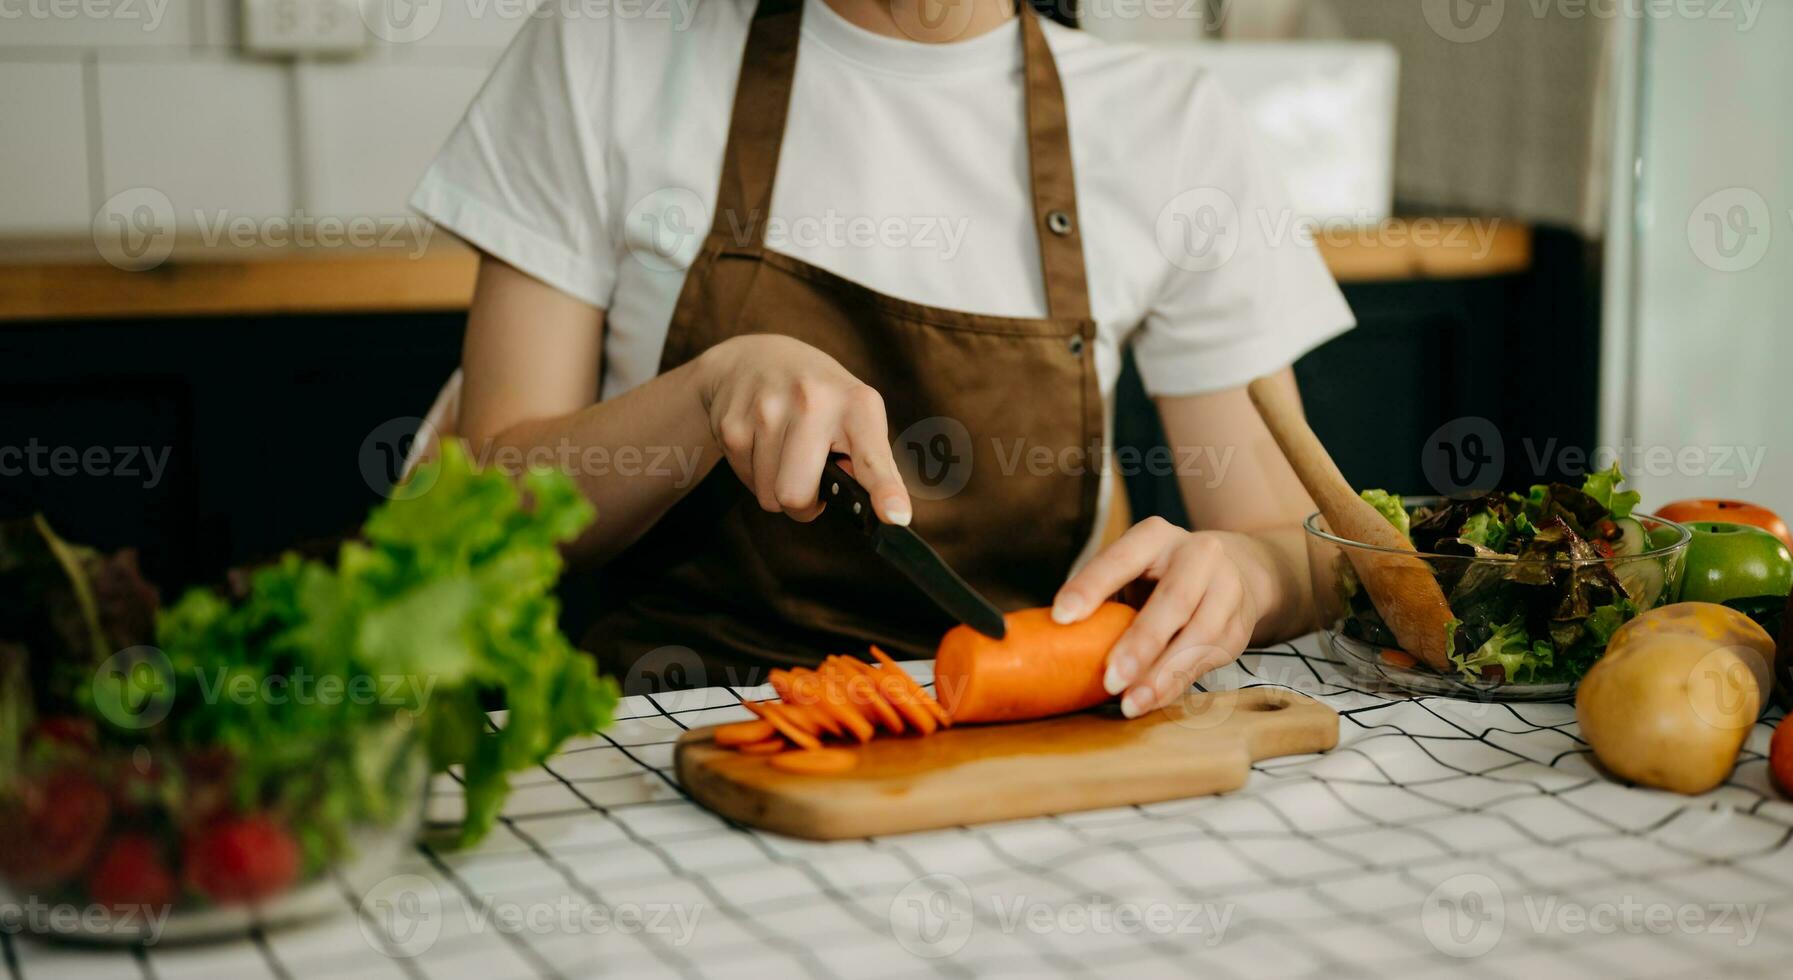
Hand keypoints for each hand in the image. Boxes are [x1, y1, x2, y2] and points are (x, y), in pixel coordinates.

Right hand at [696, 334, 911, 524]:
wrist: (752, 357)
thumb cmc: (816, 396)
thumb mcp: (854, 412)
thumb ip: (871, 461)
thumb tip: (890, 510)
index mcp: (856, 404)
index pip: (872, 456)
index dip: (884, 490)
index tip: (897, 516)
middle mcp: (812, 400)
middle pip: (797, 496)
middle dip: (803, 504)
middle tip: (809, 479)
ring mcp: (767, 410)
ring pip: (769, 496)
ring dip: (776, 486)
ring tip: (783, 451)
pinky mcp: (732, 422)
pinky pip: (746, 482)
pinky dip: (755, 474)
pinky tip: (761, 443)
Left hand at [1051, 518, 1263, 717]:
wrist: (1237, 569)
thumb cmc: (1161, 574)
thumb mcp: (1133, 568)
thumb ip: (1103, 593)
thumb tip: (1052, 633)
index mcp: (1157, 536)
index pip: (1121, 559)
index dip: (1090, 586)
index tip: (1061, 616)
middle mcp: (1198, 555)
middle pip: (1174, 600)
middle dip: (1141, 643)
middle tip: (1109, 679)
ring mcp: (1226, 589)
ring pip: (1198, 635)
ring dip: (1162, 674)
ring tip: (1130, 702)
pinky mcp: (1239, 625)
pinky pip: (1208, 658)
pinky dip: (1177, 683)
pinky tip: (1152, 700)